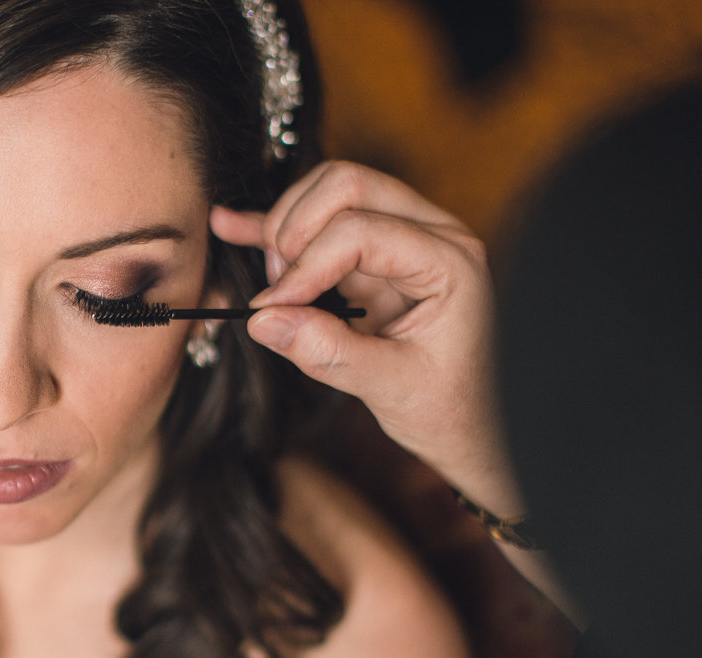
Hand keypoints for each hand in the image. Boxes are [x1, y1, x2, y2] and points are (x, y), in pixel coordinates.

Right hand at [211, 161, 518, 514]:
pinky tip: (230, 223)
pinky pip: (319, 223)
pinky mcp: (372, 254)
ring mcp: (402, 237)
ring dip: (287, 229)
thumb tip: (262, 319)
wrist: (471, 427)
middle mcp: (431, 233)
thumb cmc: (450, 408)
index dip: (306, 267)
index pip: (360, 230)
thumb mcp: (391, 387)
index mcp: (450, 259)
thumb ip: (328, 352)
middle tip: (279, 293)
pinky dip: (275, 227)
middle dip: (296, 231)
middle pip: (346, 186)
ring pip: (329, 191)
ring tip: (276, 288)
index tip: (272, 311)